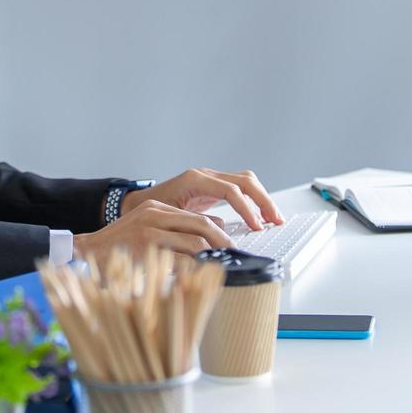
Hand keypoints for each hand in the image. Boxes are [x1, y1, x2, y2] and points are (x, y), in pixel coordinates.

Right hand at [72, 198, 232, 261]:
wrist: (87, 250)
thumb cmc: (121, 244)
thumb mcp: (148, 226)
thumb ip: (176, 227)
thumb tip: (215, 228)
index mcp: (157, 208)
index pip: (199, 217)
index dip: (220, 234)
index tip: (231, 248)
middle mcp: (154, 214)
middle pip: (201, 226)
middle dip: (222, 244)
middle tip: (233, 259)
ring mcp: (148, 231)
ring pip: (193, 243)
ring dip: (210, 258)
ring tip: (220, 270)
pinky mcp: (143, 249)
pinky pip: (177, 261)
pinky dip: (192, 271)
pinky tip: (198, 280)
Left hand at [124, 167, 282, 231]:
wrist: (136, 204)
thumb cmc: (149, 213)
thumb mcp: (169, 220)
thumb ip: (192, 226)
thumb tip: (217, 236)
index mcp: (194, 180)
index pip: (230, 190)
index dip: (246, 208)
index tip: (256, 226)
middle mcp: (205, 175)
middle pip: (244, 180)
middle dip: (263, 200)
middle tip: (275, 221)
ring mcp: (210, 179)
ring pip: (246, 181)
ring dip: (262, 199)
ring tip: (273, 219)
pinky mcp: (214, 188)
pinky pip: (240, 188)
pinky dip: (254, 200)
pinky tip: (259, 216)